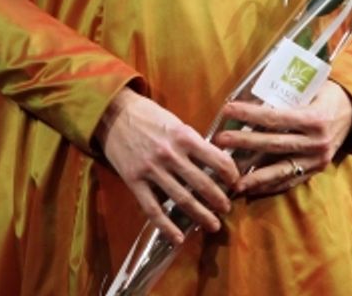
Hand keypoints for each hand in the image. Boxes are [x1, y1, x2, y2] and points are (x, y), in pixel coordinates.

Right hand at [96, 88, 237, 245]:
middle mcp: (170, 155)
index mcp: (184, 136)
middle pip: (201, 183)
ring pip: (181, 199)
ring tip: (214, 225)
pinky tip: (179, 238)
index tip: (236, 182)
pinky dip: (167, 226)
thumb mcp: (177, 123)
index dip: (230, 173)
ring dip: (200, 214)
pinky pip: (153, 209)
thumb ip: (193, 142)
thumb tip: (214, 160)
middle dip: (218, 198)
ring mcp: (151, 170)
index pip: (215, 159)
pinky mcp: (134, 182)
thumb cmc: (150, 116)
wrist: (115, 115)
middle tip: (228, 208)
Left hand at [213, 81, 351, 198]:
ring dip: (253, 175)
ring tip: (230, 179)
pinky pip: (289, 181)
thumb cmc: (329, 94)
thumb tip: (251, 94)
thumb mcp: (312, 88)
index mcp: (315, 118)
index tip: (228, 110)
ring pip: (280, 169)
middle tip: (219, 141)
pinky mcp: (317, 170)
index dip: (249, 115)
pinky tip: (250, 189)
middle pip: (273, 144)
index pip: (275, 117)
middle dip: (243, 142)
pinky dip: (269, 186)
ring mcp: (317, 159)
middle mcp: (317, 142)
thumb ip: (286, 95)